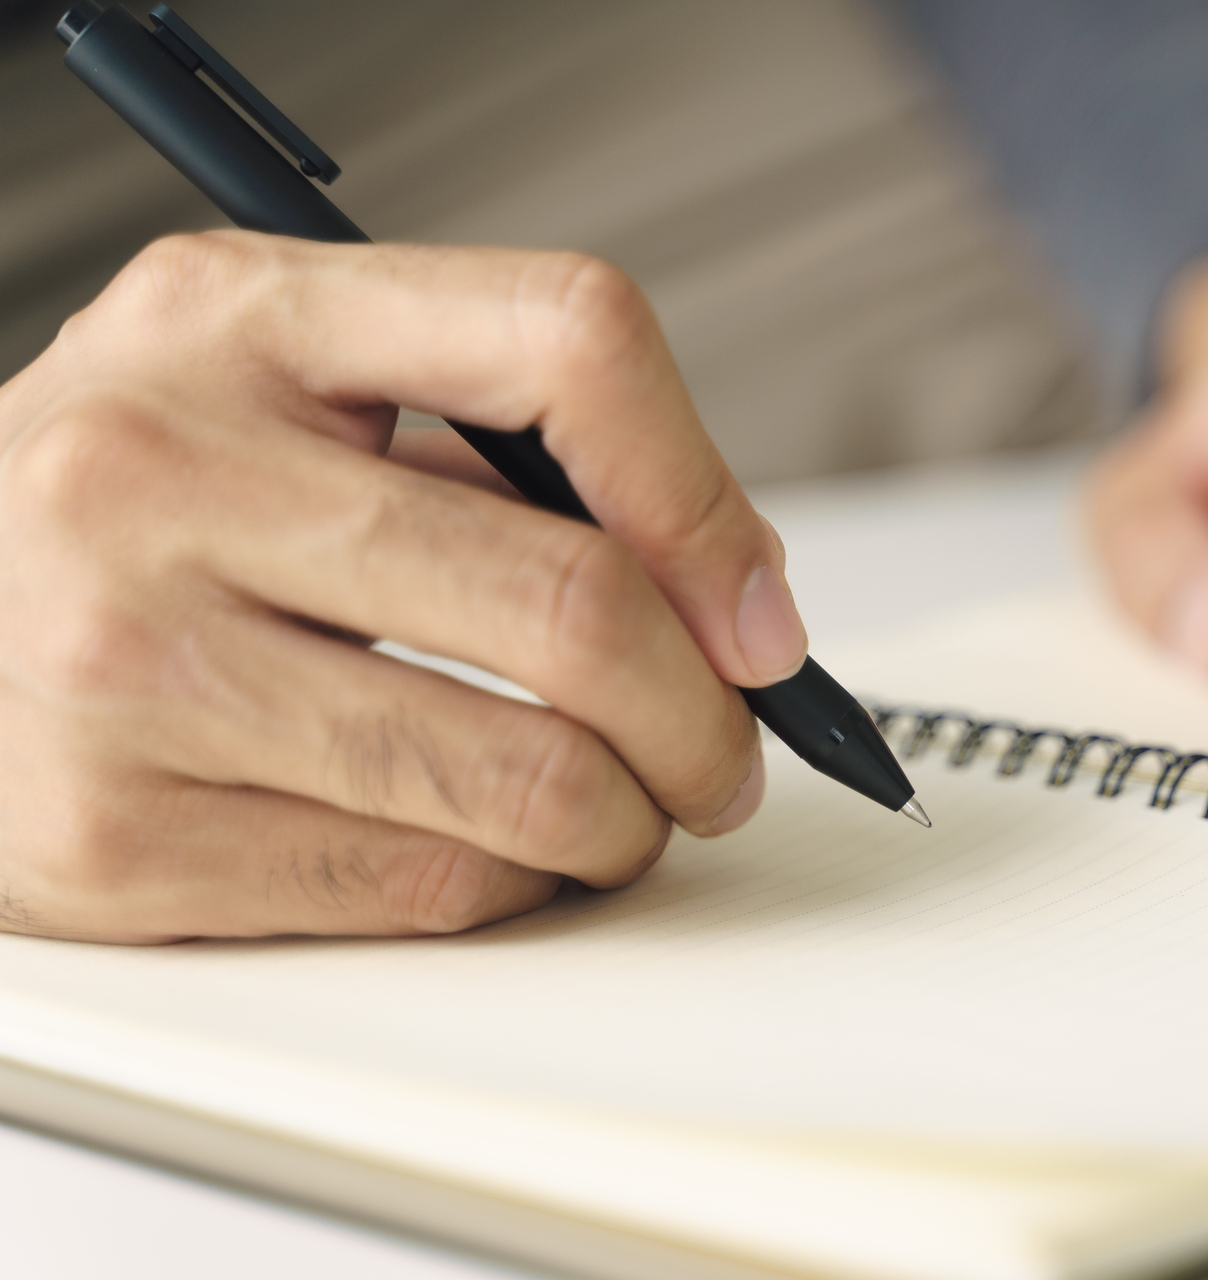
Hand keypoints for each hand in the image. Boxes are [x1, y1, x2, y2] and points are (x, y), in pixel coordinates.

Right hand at [0, 232, 805, 941]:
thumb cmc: (134, 506)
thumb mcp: (285, 391)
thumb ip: (499, 448)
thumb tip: (733, 594)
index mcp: (241, 318)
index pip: (567, 340)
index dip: (704, 494)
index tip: (754, 612)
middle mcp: (162, 473)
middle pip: (572, 601)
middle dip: (705, 715)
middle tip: (726, 753)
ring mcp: (124, 664)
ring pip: (525, 777)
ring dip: (630, 818)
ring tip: (620, 808)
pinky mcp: (111, 840)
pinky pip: (429, 885)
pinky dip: (515, 884)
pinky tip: (497, 851)